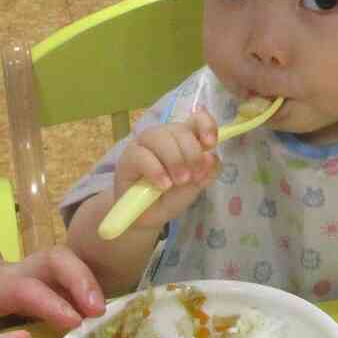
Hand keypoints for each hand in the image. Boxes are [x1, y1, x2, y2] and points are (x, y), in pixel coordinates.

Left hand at [0, 241, 105, 337]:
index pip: (22, 288)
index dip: (49, 302)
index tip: (73, 322)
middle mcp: (15, 272)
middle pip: (52, 260)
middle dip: (78, 280)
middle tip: (97, 312)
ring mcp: (33, 269)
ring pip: (64, 262)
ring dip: (87, 282)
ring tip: (102, 313)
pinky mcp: (45, 274)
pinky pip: (68, 274)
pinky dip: (86, 288)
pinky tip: (96, 312)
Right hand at [112, 109, 220, 230]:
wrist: (147, 218)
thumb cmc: (171, 197)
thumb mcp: (194, 187)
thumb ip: (206, 172)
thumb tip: (211, 157)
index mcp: (183, 138)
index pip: (196, 119)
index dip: (206, 125)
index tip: (210, 144)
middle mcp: (163, 136)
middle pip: (179, 129)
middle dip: (192, 153)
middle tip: (193, 177)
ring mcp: (143, 144)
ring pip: (160, 137)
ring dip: (174, 160)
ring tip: (179, 181)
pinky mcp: (127, 158)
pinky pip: (141, 156)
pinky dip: (156, 170)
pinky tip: (163, 185)